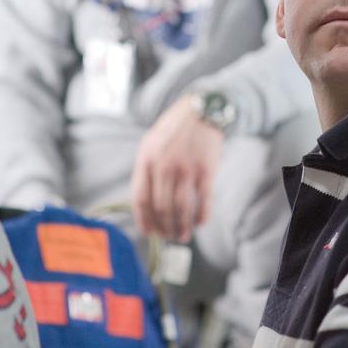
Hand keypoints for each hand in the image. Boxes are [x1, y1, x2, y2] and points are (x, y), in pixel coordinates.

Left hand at [130, 96, 223, 241]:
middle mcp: (164, 166)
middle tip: (169, 237)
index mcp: (146, 160)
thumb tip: (146, 205)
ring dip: (182, 227)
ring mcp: (186, 169)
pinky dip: (202, 216)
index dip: (144, 220)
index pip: (140, 199)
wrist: (202, 110)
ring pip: (181, 208)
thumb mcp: (151, 143)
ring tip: (183, 236)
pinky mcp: (206, 170)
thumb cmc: (174, 130)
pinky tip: (200, 223)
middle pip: (161, 208)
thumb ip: (146, 170)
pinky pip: (204, 201)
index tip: (149, 232)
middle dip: (165, 228)